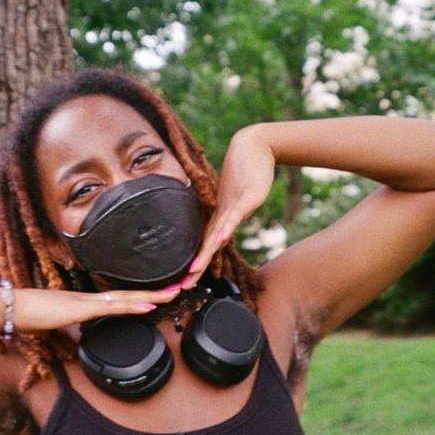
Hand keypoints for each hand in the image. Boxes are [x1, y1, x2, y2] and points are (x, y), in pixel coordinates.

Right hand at [11, 283, 180, 332]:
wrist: (5, 308)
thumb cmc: (26, 316)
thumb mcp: (53, 324)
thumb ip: (67, 326)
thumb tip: (75, 335)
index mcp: (84, 302)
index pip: (119, 298)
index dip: (141, 295)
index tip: (162, 294)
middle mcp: (88, 299)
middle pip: (130, 293)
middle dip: (157, 291)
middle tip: (182, 285)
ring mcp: (85, 302)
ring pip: (126, 297)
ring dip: (152, 295)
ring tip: (176, 292)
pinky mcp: (79, 310)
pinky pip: (111, 307)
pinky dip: (132, 305)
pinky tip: (148, 304)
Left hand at [181, 125, 274, 288]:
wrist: (254, 146)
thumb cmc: (245, 173)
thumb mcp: (237, 200)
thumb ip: (229, 216)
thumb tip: (221, 232)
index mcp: (219, 219)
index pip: (204, 248)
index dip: (194, 267)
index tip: (183, 285)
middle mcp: (221, 216)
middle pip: (205, 246)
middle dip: (194, 269)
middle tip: (180, 288)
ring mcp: (232, 206)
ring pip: (215, 234)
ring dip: (204, 254)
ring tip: (193, 271)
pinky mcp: (246, 198)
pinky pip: (234, 216)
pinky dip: (225, 229)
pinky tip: (218, 241)